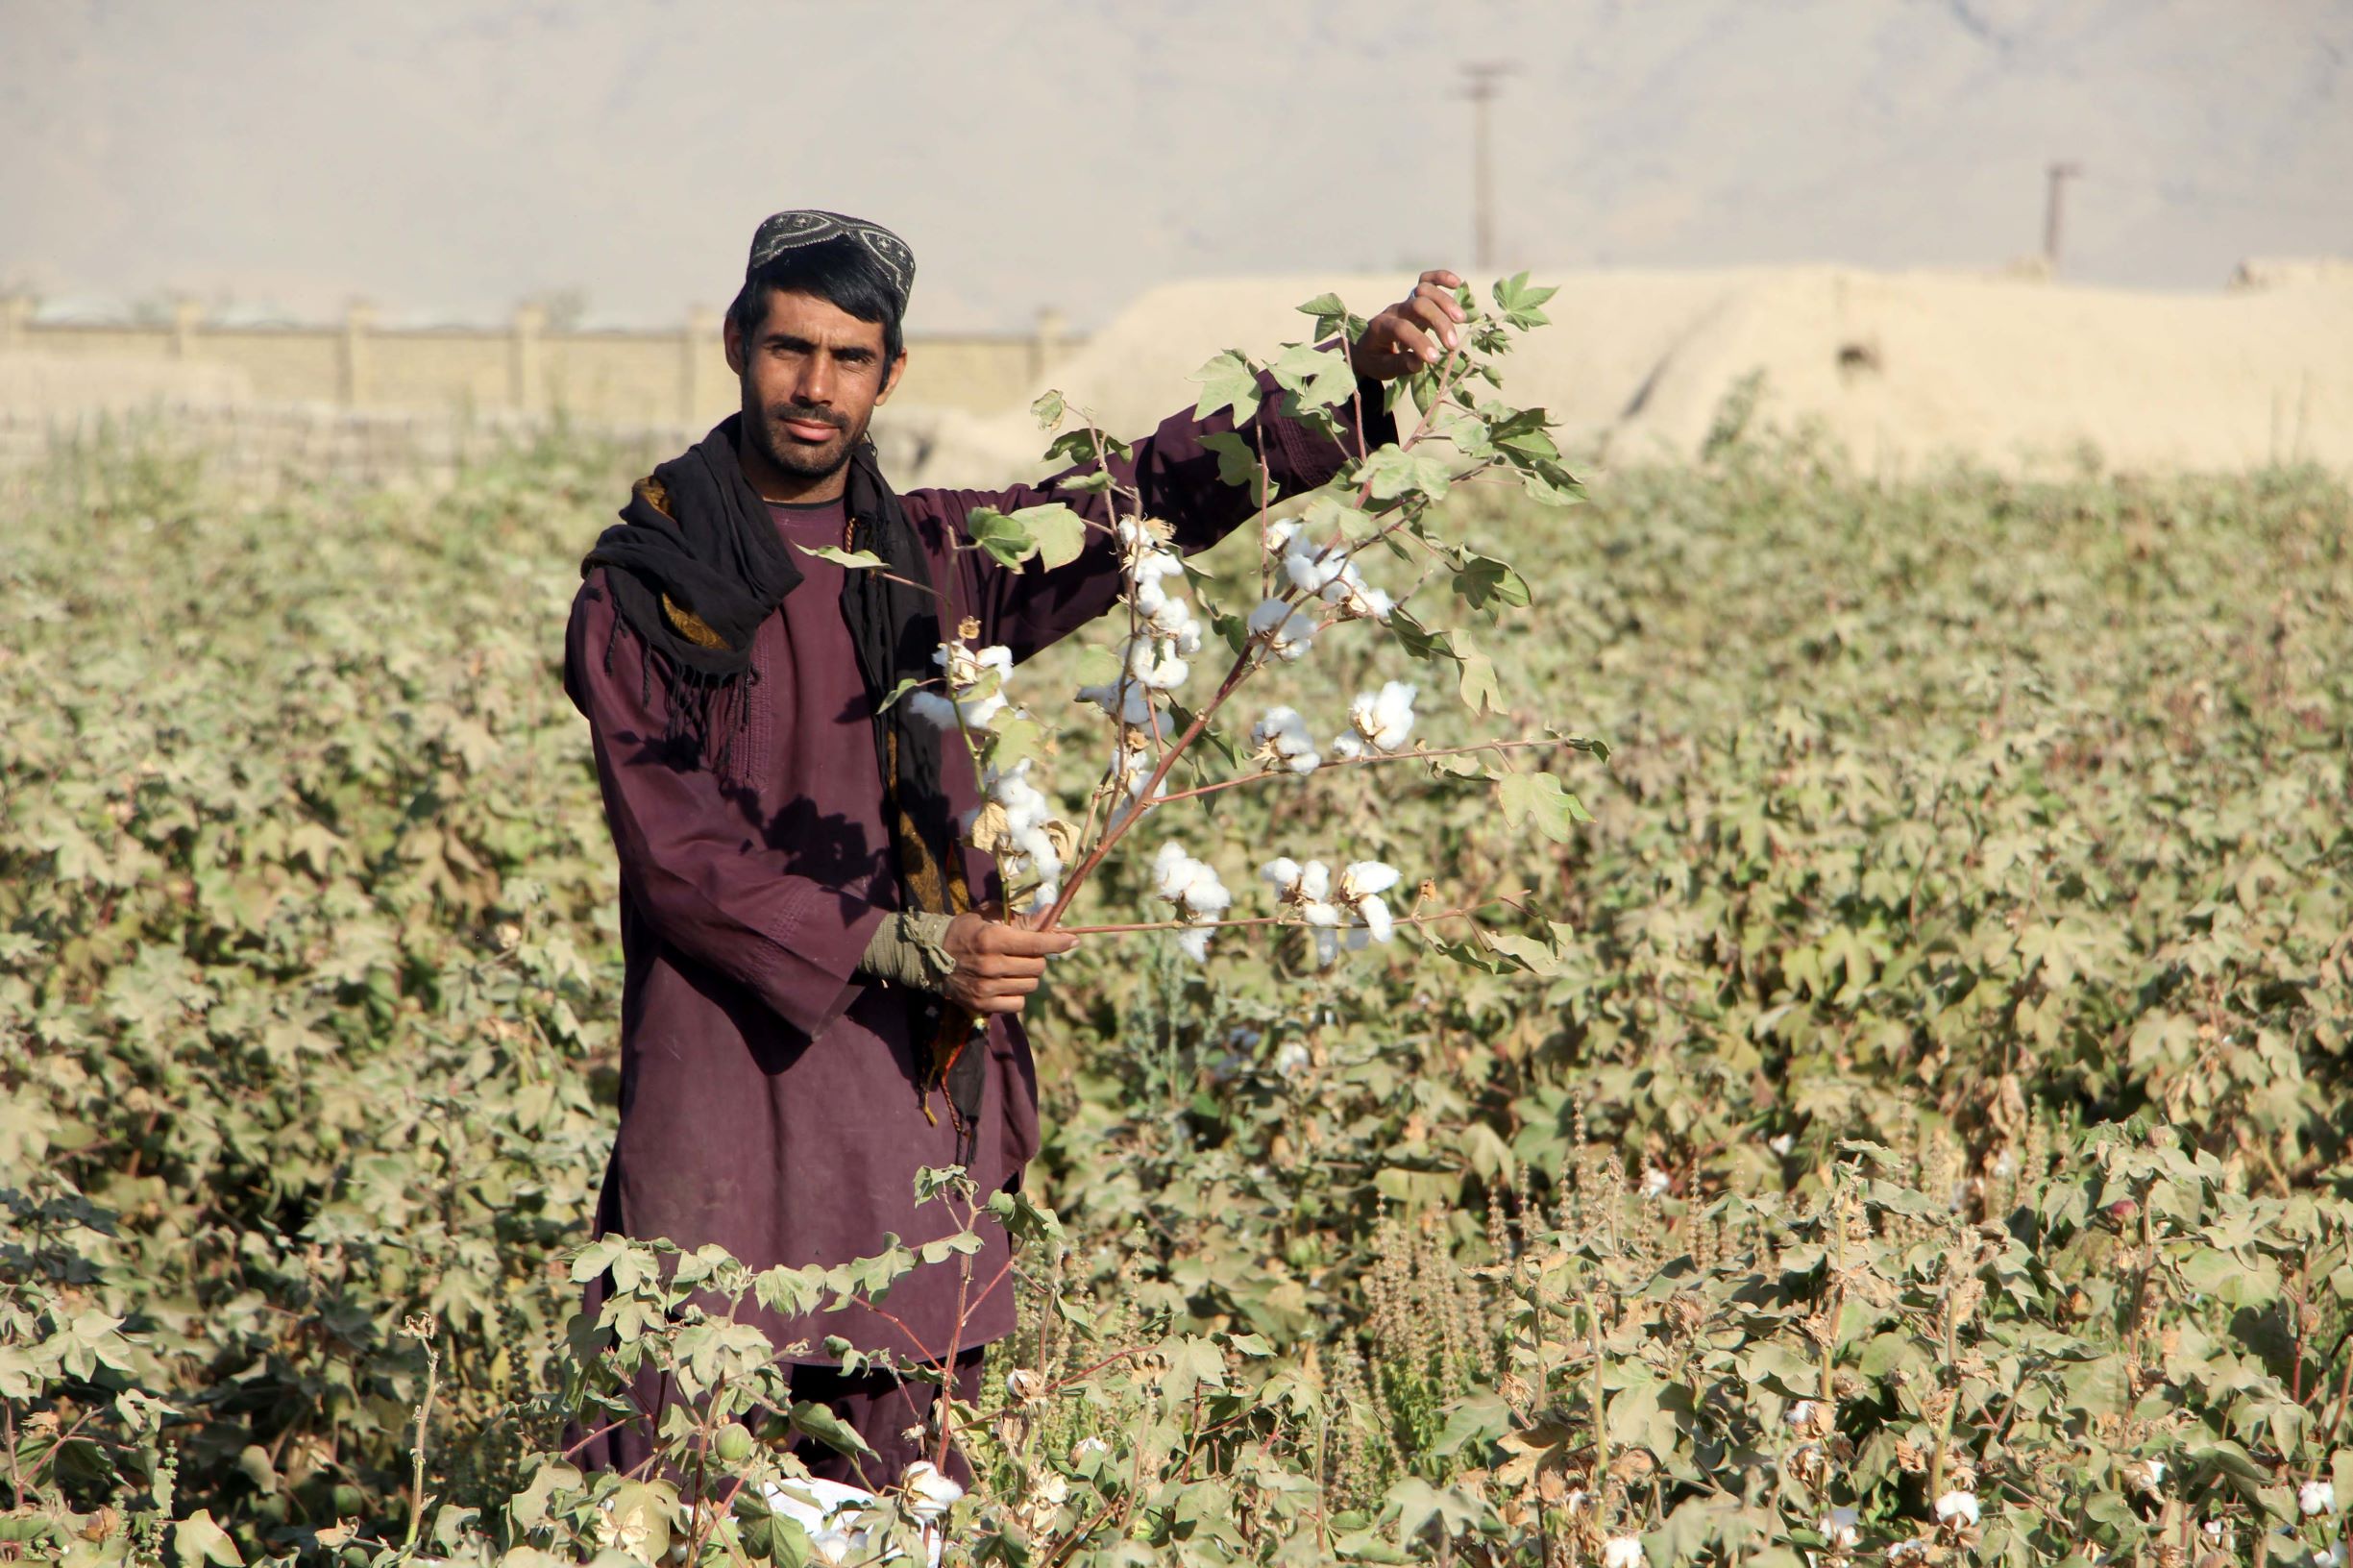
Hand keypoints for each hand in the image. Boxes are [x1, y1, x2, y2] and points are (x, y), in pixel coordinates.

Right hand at [940, 910, 1079, 1015]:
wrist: (930, 956)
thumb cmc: (965, 931)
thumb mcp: (991, 917)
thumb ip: (1022, 918)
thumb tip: (1052, 913)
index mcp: (992, 940)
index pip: (1036, 943)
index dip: (1058, 942)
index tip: (1073, 940)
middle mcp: (990, 965)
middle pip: (1037, 967)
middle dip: (1038, 958)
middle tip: (1027, 953)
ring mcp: (986, 988)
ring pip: (1030, 986)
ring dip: (1028, 976)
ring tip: (1013, 968)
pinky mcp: (982, 1005)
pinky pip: (1018, 1004)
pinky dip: (1017, 995)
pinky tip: (1006, 984)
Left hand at [1348, 270, 1469, 382]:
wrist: (1369, 347)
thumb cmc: (1377, 359)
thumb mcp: (1381, 367)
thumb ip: (1399, 365)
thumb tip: (1418, 363)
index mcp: (1380, 327)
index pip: (1401, 328)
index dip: (1419, 341)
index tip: (1434, 358)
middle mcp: (1393, 310)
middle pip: (1418, 305)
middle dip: (1438, 322)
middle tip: (1452, 344)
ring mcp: (1404, 301)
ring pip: (1425, 290)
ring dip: (1445, 303)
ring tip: (1461, 319)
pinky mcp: (1414, 297)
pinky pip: (1427, 280)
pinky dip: (1442, 278)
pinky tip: (1458, 283)